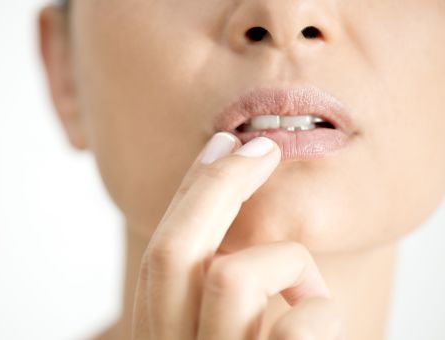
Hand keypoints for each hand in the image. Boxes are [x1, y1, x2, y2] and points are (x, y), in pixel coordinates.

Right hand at [131, 132, 344, 339]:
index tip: (223, 145)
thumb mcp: (210, 332)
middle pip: (171, 250)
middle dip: (218, 183)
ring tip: (311, 291)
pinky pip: (297, 327)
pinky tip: (326, 325)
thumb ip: (207, 295)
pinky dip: (321, 310)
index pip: (158, 254)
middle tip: (265, 148)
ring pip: (231, 279)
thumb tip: (224, 201)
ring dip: (287, 263)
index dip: (190, 191)